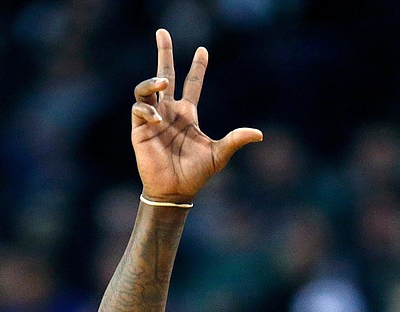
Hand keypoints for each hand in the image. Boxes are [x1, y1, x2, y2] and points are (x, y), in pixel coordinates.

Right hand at [131, 28, 262, 202]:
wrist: (175, 192)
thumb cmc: (196, 174)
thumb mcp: (219, 154)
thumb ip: (235, 140)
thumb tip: (259, 134)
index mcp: (188, 114)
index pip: (192, 84)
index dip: (198, 67)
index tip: (203, 50)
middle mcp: (169, 112)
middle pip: (165, 75)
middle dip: (164, 52)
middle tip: (162, 31)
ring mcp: (153, 119)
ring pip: (147, 88)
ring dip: (152, 81)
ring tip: (163, 81)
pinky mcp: (139, 130)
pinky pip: (139, 109)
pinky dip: (147, 110)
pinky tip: (157, 119)